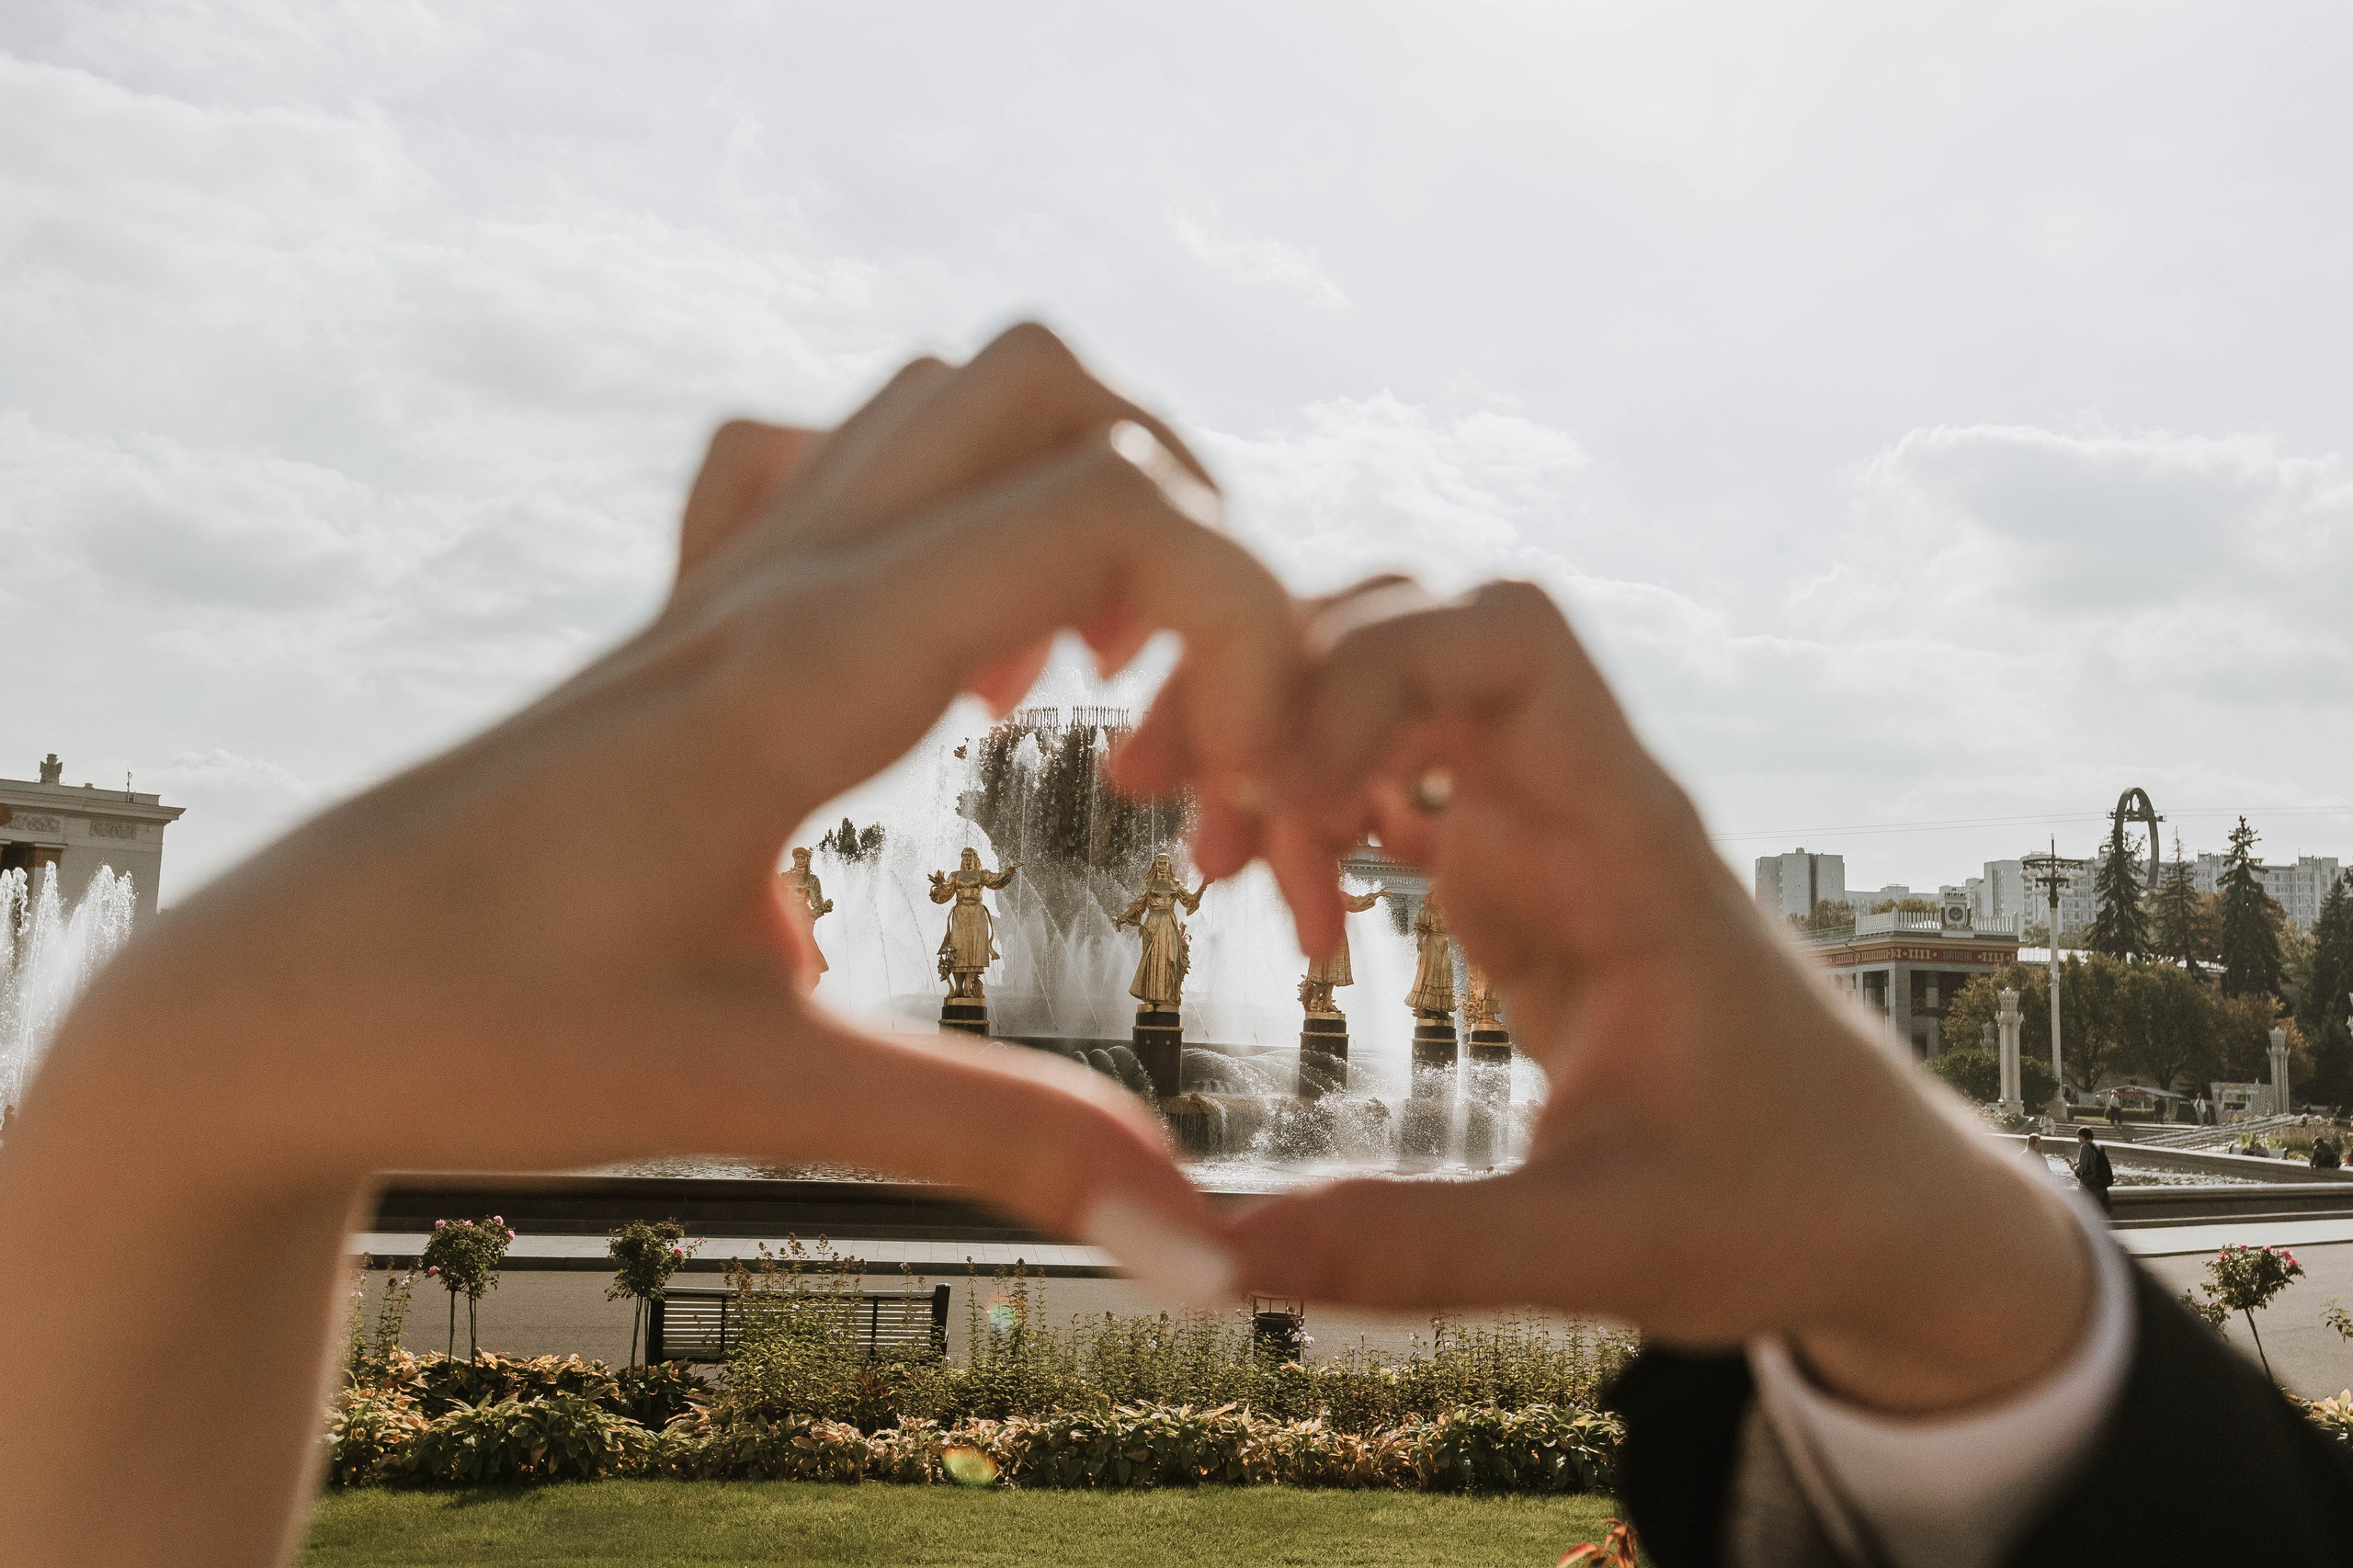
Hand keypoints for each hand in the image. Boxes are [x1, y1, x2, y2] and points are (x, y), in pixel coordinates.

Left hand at [0, 325, 1298, 1563]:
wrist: (285, 997)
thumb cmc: (480, 1031)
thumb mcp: (759, 1090)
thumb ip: (996, 1141)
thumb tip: (1198, 1243)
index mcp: (808, 669)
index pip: (1104, 511)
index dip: (1248, 615)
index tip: (1251, 775)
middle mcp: (778, 581)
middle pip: (1053, 394)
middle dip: (1195, 527)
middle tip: (1198, 711)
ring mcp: (729, 575)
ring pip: (952, 395)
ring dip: (1080, 499)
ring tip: (1092, 687)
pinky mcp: (694, 610)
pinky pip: (837, 455)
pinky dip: (947, 500)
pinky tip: (959, 648)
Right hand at [1227, 579, 2095, 1415]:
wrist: (1881, 1211)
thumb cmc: (1785, 1203)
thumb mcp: (1604, 1248)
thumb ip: (1416, 1251)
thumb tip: (1217, 1262)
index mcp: (1631, 846)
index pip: (1513, 641)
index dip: (1376, 663)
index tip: (1283, 779)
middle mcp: (1582, 804)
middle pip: (1412, 630)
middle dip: (1275, 682)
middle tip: (1163, 789)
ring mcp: (1544, 829)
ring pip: (1383, 689)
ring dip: (1278, 747)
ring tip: (1219, 872)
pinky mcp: (1514, 874)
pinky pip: (1387, 777)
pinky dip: (1313, 810)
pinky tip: (1290, 909)